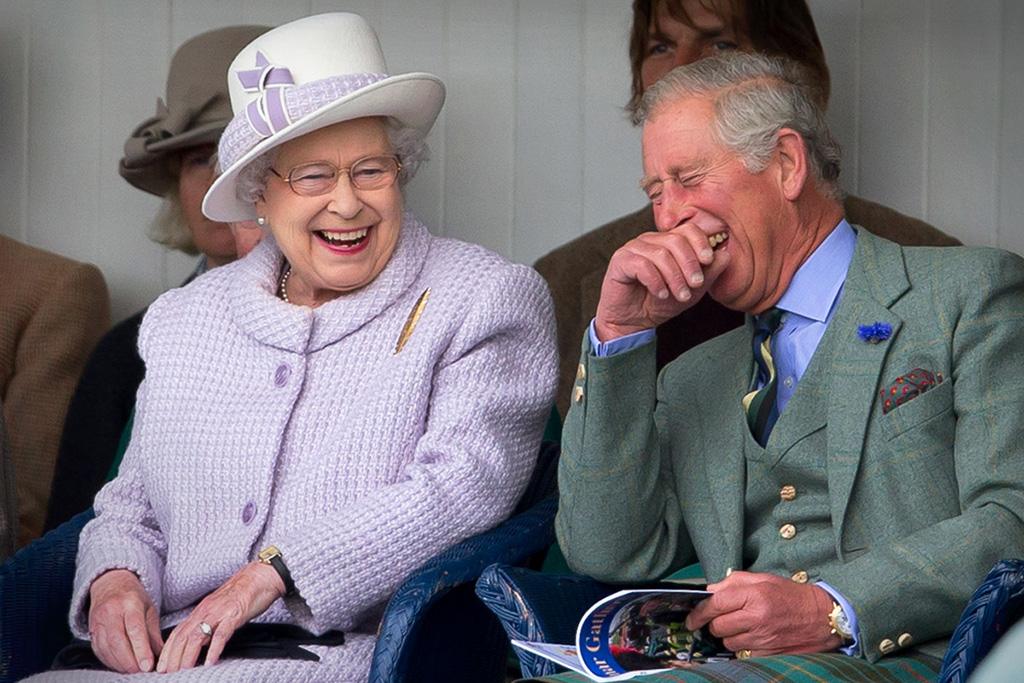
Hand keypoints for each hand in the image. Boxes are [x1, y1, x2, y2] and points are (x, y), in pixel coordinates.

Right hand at [88, 569, 162, 672]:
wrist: (110, 585)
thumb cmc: (133, 598)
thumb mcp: (149, 609)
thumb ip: (154, 632)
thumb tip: (161, 654)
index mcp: (129, 603)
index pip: (135, 629)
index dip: (141, 649)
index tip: (148, 665)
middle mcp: (111, 611)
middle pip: (118, 641)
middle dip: (130, 661)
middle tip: (141, 671)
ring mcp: (98, 621)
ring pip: (106, 648)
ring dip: (120, 663)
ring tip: (133, 670)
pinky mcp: (91, 631)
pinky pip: (99, 651)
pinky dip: (110, 661)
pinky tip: (120, 666)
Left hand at [156, 561, 284, 672]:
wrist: (261, 576)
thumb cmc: (243, 592)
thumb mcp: (220, 609)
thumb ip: (209, 625)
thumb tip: (201, 643)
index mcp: (201, 610)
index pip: (178, 632)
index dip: (167, 650)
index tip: (162, 666)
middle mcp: (206, 611)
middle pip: (183, 636)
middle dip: (173, 657)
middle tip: (168, 673)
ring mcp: (219, 613)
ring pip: (197, 636)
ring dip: (188, 656)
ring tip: (184, 670)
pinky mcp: (234, 615)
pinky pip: (221, 634)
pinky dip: (214, 649)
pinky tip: (210, 661)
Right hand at [594, 221, 729, 340]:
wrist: (633, 322)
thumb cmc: (659, 303)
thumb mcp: (692, 290)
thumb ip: (709, 273)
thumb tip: (725, 254)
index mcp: (667, 242)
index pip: (688, 229)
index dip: (700, 242)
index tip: (709, 260)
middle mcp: (649, 241)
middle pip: (675, 240)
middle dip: (690, 264)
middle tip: (696, 284)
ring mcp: (633, 249)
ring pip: (660, 253)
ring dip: (675, 277)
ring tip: (681, 295)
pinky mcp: (620, 261)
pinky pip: (642, 265)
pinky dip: (656, 281)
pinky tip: (661, 294)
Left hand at [685, 571, 842, 656]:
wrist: (822, 618)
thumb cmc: (791, 595)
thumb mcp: (763, 579)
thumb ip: (734, 581)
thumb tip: (710, 590)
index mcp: (754, 595)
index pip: (715, 604)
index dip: (699, 612)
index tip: (691, 618)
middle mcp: (757, 617)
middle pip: (717, 626)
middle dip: (715, 623)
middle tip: (723, 618)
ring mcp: (764, 638)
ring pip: (728, 643)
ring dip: (729, 636)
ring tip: (743, 626)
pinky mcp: (769, 653)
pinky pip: (743, 654)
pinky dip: (744, 647)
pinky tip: (753, 637)